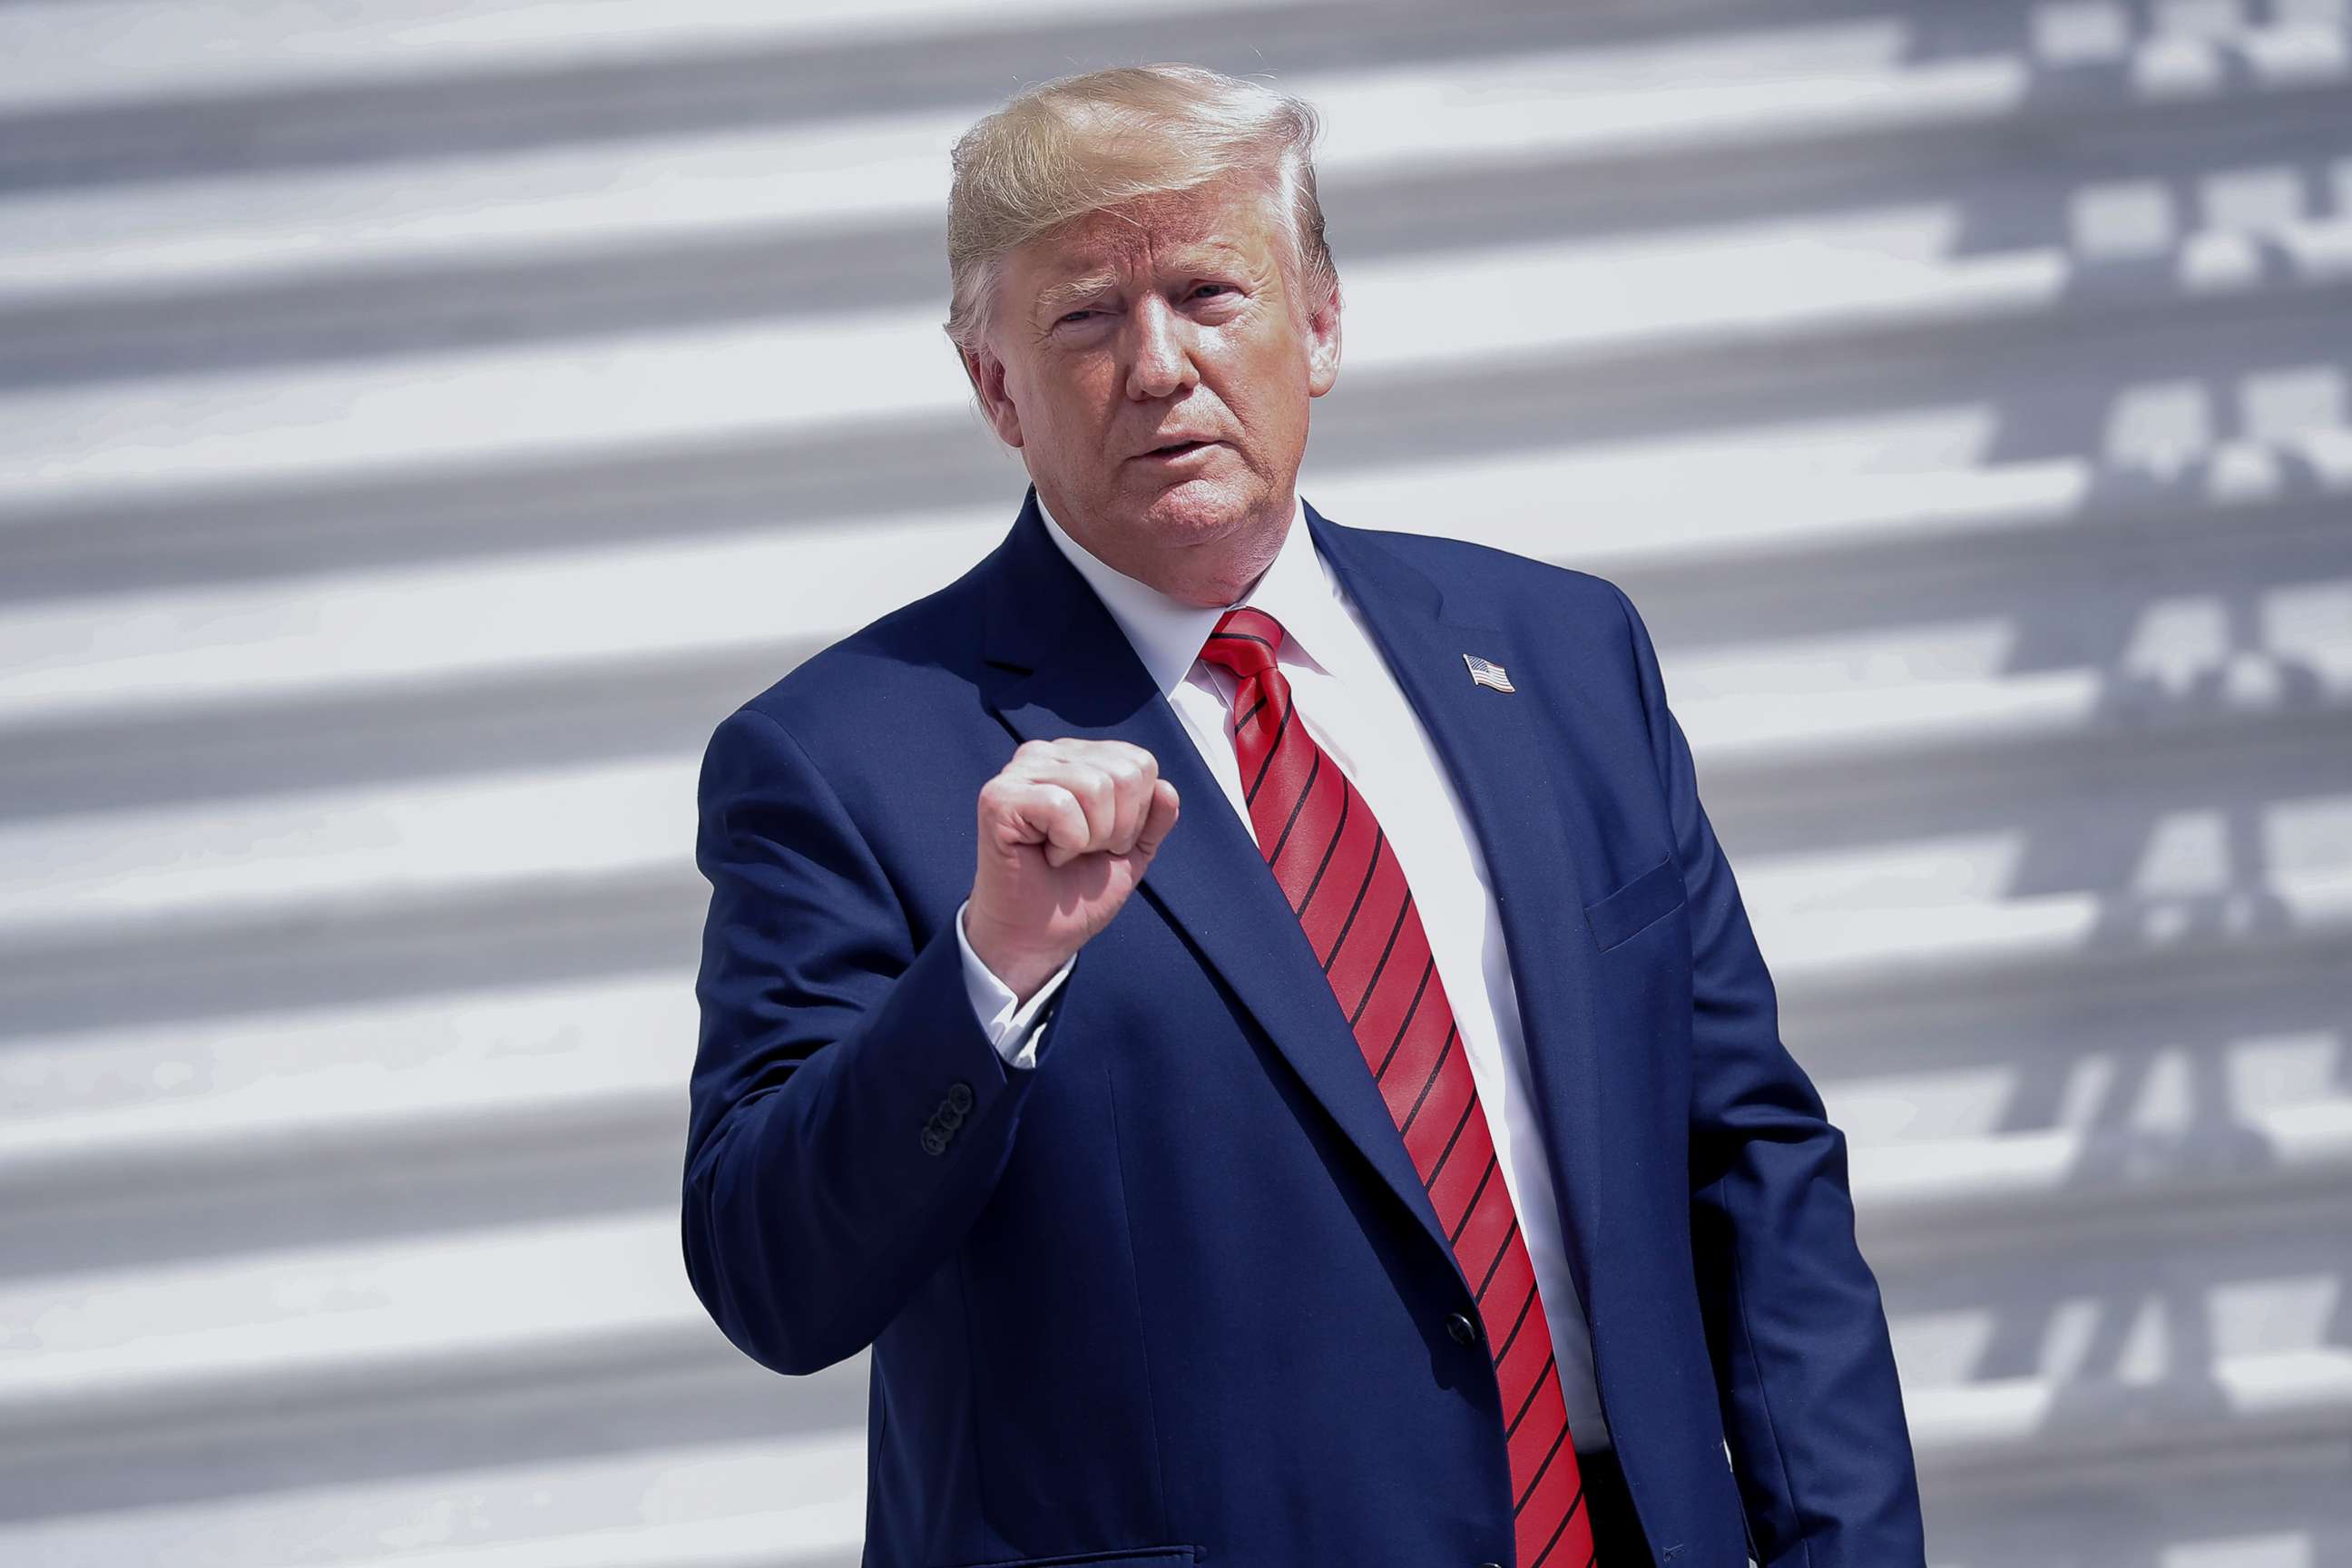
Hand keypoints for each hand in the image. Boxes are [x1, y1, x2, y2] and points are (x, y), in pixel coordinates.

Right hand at [964, 738, 1181, 1002]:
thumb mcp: (1131, 851)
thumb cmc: (1078, 891)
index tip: (1105, 842)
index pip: (1140, 763)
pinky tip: (1045, 855)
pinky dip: (1066, 844)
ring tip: (1064, 853)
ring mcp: (1018, 773)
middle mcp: (1046, 754)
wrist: (1039, 936)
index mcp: (1077, 757)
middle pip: (1123, 774)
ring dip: (1090, 839)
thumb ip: (1155, 818)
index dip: (1136, 815)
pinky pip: (1061, 806)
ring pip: (1095, 787)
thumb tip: (1166, 789)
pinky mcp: (998, 798)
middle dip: (1117, 828)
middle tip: (1083, 851)